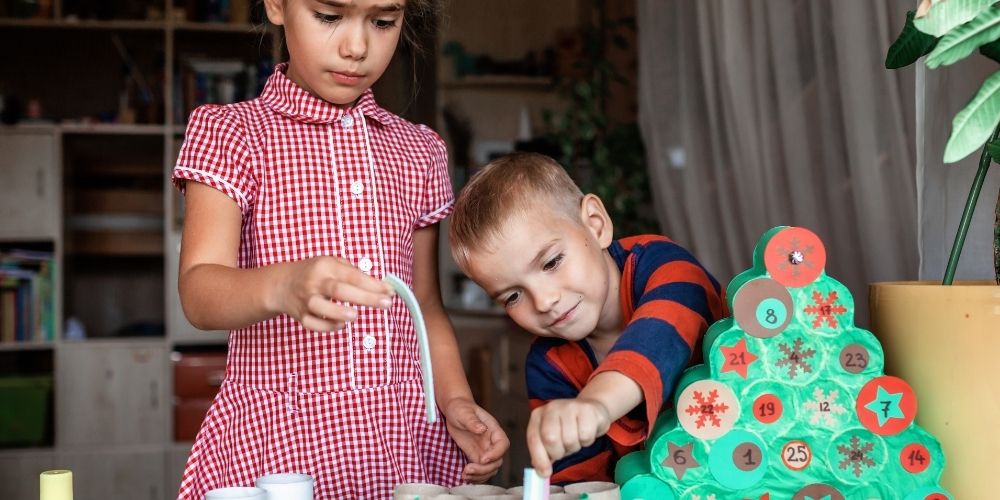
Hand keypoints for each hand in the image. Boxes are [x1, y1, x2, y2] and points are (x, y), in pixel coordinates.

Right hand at [275, 256, 393, 331]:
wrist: (282, 284)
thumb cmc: (315, 273)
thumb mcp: (332, 263)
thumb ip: (354, 273)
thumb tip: (382, 287)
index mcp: (326, 266)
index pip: (352, 275)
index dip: (373, 284)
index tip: (390, 291)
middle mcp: (315, 282)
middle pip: (340, 290)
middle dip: (366, 297)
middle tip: (386, 303)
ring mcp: (306, 300)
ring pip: (321, 307)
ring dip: (339, 312)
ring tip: (355, 315)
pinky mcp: (301, 316)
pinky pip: (314, 324)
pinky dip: (328, 327)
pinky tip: (341, 324)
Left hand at [443, 398, 509, 482]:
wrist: (454, 411)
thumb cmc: (460, 408)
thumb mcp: (464, 412)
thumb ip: (473, 421)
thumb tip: (482, 429)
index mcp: (493, 430)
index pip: (503, 444)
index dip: (496, 454)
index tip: (482, 459)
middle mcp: (492, 442)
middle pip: (497, 461)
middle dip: (484, 469)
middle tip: (468, 469)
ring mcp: (485, 450)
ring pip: (490, 469)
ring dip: (479, 475)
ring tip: (465, 475)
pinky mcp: (476, 456)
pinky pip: (481, 470)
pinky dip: (475, 477)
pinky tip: (464, 476)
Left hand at [526, 398, 611, 476]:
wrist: (592, 409)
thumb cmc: (570, 426)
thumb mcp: (553, 437)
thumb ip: (544, 453)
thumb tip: (542, 472)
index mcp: (538, 415)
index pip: (534, 438)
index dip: (539, 458)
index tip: (545, 473)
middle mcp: (552, 408)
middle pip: (550, 439)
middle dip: (558, 452)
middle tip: (564, 450)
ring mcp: (569, 407)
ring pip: (569, 439)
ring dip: (574, 447)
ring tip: (576, 438)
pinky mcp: (587, 410)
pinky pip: (585, 436)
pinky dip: (587, 441)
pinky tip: (586, 433)